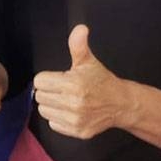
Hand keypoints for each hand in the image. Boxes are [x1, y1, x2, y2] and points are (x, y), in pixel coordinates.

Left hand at [33, 25, 124, 139]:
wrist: (122, 104)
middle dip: (49, 91)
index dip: (47, 78)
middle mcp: (73, 103)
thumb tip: (80, 28)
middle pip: (40, 96)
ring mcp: (75, 120)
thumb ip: (78, 45)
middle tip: (63, 89)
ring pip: (44, 111)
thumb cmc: (101, 81)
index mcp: (73, 84)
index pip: (39, 81)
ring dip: (52, 105)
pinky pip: (53, 124)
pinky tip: (71, 111)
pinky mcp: (78, 132)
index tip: (59, 79)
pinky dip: (59, 118)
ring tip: (66, 100)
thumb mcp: (88, 61)